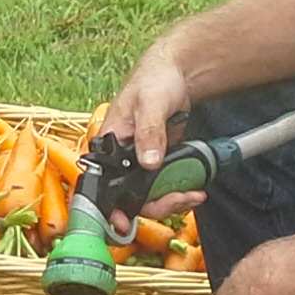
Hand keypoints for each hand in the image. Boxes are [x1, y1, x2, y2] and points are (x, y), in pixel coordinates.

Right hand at [104, 43, 207, 220]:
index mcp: (108, 144)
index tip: (124, 223)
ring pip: (149, 197)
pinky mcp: (156, 163)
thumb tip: (148, 162)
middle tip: (181, 198)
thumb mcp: (150, 104)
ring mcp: (139, 163)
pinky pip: (163, 187)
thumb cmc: (154, 80)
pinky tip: (193, 188)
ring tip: (193, 193)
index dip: (110, 208)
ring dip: (172, 200)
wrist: (176, 72)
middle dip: (157, 204)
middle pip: (129, 198)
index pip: (100, 185)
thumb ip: (149, 133)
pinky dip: (178, 191)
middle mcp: (120, 158)